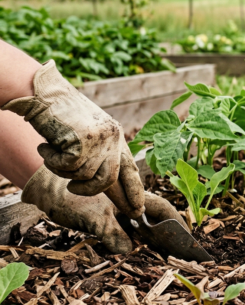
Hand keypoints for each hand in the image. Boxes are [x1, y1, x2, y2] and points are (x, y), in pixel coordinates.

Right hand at [2, 60, 140, 198]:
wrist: (46, 93)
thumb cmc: (63, 115)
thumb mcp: (88, 135)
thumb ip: (98, 156)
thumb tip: (105, 186)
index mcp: (117, 137)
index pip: (130, 169)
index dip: (134, 192)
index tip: (138, 211)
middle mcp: (113, 138)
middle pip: (108, 179)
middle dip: (89, 190)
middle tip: (72, 189)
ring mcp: (99, 140)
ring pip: (84, 176)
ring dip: (63, 170)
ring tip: (53, 154)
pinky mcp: (82, 142)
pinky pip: (67, 167)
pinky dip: (52, 161)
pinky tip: (46, 147)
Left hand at [22, 166, 184, 253]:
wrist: (42, 188)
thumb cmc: (67, 197)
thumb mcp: (90, 215)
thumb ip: (110, 231)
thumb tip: (128, 249)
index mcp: (131, 197)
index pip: (162, 210)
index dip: (175, 224)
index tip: (187, 240)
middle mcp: (127, 204)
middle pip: (154, 221)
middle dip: (165, 237)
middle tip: (177, 255)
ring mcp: (116, 213)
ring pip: (138, 230)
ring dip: (147, 243)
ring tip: (159, 258)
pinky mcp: (103, 222)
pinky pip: (121, 237)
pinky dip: (128, 246)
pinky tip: (132, 255)